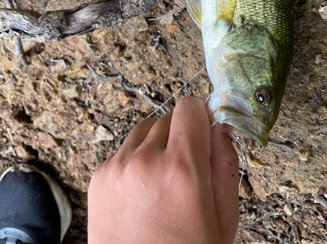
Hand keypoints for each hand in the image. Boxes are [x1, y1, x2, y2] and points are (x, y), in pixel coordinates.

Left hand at [88, 97, 238, 243]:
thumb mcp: (223, 220)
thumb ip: (226, 165)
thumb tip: (221, 130)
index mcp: (182, 170)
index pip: (190, 108)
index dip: (201, 117)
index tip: (204, 129)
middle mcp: (145, 161)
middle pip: (168, 117)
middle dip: (181, 134)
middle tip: (186, 166)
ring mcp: (117, 168)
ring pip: (145, 129)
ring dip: (157, 144)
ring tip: (162, 179)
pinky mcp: (99, 177)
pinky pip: (124, 149)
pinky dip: (136, 159)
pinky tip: (142, 190)